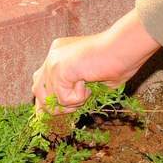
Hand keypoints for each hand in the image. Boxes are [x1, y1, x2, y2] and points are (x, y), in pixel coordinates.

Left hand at [31, 10, 160, 113]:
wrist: (125, 48)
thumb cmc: (117, 63)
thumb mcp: (91, 81)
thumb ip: (72, 92)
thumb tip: (56, 111)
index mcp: (61, 54)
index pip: (41, 81)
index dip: (47, 101)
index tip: (52, 115)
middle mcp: (53, 54)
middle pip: (38, 90)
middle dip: (54, 106)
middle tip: (78, 103)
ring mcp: (54, 60)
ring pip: (48, 98)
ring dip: (69, 103)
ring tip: (87, 91)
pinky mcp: (58, 68)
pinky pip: (62, 98)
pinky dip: (79, 98)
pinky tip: (89, 82)